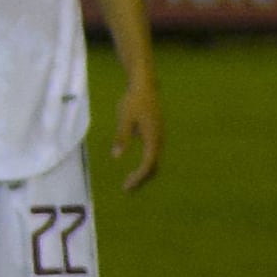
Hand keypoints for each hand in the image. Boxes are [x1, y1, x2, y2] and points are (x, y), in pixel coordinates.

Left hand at [109, 75, 161, 191]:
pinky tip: (136, 170)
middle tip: (127, 189)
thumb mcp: (124, 118)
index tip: (126, 186)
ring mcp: (159, 138)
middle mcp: (159, 140)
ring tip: (130, 183)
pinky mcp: (156, 135)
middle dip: (141, 179)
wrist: (145, 87)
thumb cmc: (133, 101)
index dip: (138, 177)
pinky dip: (146, 165)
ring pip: (155, 162)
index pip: (148, 164)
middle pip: (154, 167)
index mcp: (153, 138)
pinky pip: (153, 155)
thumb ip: (121, 137)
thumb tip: (117, 156)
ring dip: (144, 174)